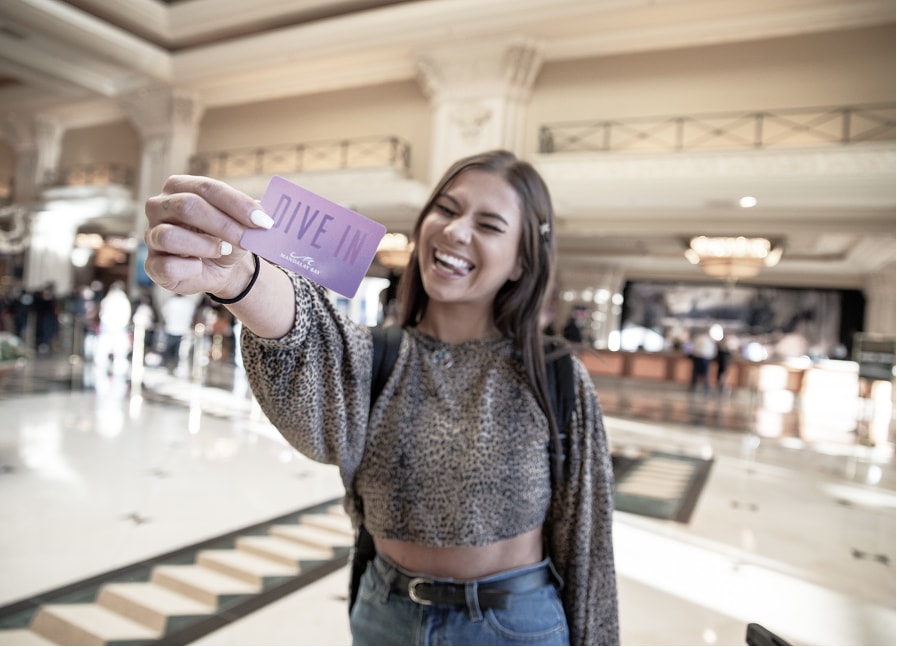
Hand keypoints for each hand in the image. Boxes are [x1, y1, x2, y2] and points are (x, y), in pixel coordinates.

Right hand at [144, 175, 272, 296]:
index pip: (207, 188)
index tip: (264, 221)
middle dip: (224, 225)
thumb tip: (263, 211)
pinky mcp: (152, 264)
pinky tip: (199, 267)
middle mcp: (159, 207)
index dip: (237, 204)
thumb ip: (250, 214)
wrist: (221, 267)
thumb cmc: (228, 237)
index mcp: (180, 186)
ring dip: (204, 246)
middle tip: (247, 239)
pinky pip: (167, 266)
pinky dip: (190, 269)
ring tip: (221, 250)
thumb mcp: (241, 222)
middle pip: (188, 207)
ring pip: (170, 236)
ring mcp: (152, 235)